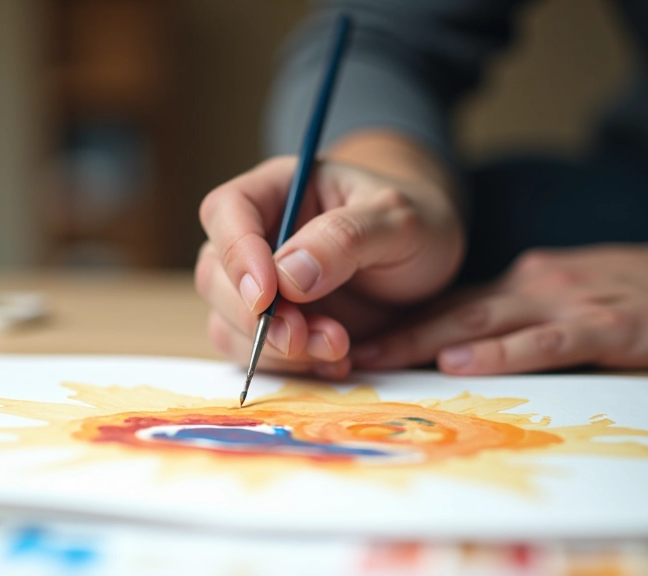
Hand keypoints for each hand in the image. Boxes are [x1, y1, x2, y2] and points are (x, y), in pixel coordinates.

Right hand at [196, 142, 463, 378]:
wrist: (432, 265)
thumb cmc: (416, 224)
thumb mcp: (399, 220)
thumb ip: (345, 237)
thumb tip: (287, 275)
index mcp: (279, 189)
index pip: (227, 210)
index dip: (236, 254)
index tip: (267, 295)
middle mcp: (258, 235)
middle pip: (216, 274)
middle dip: (256, 316)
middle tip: (306, 336)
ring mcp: (262, 285)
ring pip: (226, 321)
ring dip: (274, 348)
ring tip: (338, 348)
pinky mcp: (275, 326)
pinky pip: (254, 354)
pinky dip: (289, 367)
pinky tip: (335, 360)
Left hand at [352, 222, 647, 373]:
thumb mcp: (576, 295)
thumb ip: (527, 315)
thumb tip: (473, 341)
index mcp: (527, 282)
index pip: (451, 304)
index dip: (399, 321)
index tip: (352, 338)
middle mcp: (535, 286)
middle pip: (452, 311)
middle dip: (394, 331)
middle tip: (340, 349)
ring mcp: (569, 303)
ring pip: (484, 322)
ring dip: (425, 341)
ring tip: (376, 358)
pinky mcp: (606, 328)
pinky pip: (543, 343)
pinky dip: (499, 353)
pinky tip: (461, 362)